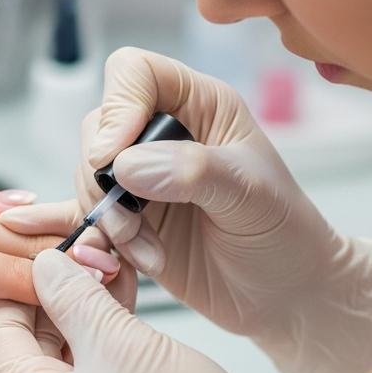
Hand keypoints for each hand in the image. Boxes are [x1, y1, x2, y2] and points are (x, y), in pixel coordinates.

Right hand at [0, 48, 371, 372]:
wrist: (289, 299)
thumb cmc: (286, 236)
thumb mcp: (250, 195)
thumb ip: (191, 171)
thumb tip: (126, 164)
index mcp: (200, 106)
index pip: (133, 73)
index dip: (117, 107)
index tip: (114, 156)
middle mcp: (164, 134)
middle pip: (98, 128)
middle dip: (104, 178)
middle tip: (132, 219)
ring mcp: (142, 180)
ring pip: (86, 176)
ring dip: (106, 218)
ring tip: (145, 252)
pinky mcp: (129, 222)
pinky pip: (84, 217)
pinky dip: (81, 235)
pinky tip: (84, 247)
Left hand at [0, 249, 361, 372]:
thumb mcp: (119, 339)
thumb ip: (73, 295)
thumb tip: (44, 265)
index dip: (19, 282)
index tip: (45, 248)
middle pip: (29, 347)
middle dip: (57, 296)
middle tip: (85, 253)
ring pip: (62, 361)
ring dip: (83, 315)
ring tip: (109, 268)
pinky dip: (101, 343)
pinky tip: (122, 302)